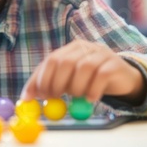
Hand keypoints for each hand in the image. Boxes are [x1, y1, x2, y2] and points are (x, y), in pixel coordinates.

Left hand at [20, 40, 145, 103]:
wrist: (122, 79)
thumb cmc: (89, 80)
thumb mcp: (67, 81)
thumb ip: (48, 86)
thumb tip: (25, 99)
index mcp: (70, 49)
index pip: (51, 59)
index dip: (43, 77)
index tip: (40, 95)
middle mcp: (84, 47)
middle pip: (65, 61)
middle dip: (57, 82)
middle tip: (55, 97)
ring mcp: (100, 53)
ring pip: (83, 68)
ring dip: (76, 87)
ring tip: (77, 97)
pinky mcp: (114, 64)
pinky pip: (101, 75)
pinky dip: (93, 89)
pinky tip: (90, 98)